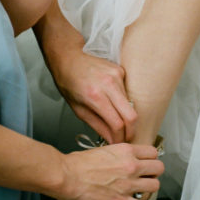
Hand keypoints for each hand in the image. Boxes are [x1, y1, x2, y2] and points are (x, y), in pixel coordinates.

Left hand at [35, 3, 137, 142]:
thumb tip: (111, 140)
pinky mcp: (121, 70)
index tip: (118, 143)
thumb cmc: (68, 81)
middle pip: (132, 116)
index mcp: (95, 96)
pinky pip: (127, 93)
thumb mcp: (78, 109)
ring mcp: (117, 75)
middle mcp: (109, 84)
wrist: (69, 57)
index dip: (120, 138)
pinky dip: (122, 102)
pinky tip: (111, 100)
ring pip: (131, 105)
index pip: (117, 124)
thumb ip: (98, 126)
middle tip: (125, 137)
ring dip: (126, 116)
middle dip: (131, 131)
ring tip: (115, 119)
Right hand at [59, 142, 163, 199]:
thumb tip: (118, 159)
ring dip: (151, 188)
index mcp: (124, 151)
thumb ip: (115, 154)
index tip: (148, 161)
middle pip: (158, 168)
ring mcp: (128, 184)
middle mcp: (130, 166)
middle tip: (149, 174)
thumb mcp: (100, 150)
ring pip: (155, 185)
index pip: (152, 152)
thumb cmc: (76, 164)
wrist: (66, 176)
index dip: (151, 158)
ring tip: (146, 189)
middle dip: (154, 172)